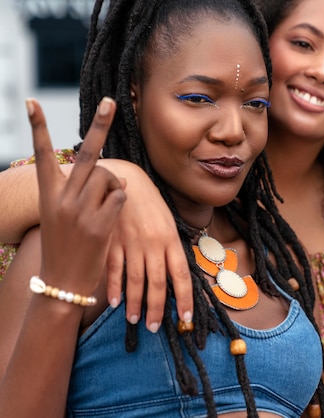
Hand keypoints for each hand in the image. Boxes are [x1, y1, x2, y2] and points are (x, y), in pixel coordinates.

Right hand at [28, 97, 125, 298]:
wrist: (63, 282)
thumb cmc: (66, 246)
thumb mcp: (68, 216)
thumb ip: (89, 192)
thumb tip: (119, 177)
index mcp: (48, 194)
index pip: (42, 154)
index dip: (38, 127)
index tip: (31, 101)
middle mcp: (62, 198)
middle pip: (87, 154)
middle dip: (100, 125)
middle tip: (109, 101)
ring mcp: (80, 210)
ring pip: (110, 177)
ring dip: (114, 186)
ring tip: (104, 207)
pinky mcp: (99, 223)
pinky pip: (120, 197)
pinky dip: (121, 202)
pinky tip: (111, 218)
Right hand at [97, 159, 193, 331]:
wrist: (126, 180)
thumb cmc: (151, 205)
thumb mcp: (169, 224)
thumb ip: (172, 249)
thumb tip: (178, 276)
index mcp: (171, 240)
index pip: (181, 275)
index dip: (184, 298)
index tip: (185, 317)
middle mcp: (153, 244)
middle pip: (157, 283)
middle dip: (157, 309)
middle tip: (155, 327)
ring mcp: (131, 243)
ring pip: (135, 280)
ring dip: (135, 303)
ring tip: (136, 320)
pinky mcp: (112, 241)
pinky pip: (114, 269)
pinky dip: (114, 287)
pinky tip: (114, 303)